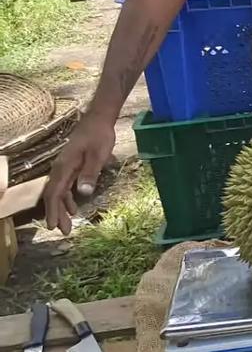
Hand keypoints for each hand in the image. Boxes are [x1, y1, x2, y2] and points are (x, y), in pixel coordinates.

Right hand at [44, 113, 116, 234]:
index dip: (53, 210)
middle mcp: (60, 168)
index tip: (53, 226)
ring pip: (59, 191)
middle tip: (63, 231)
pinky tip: (74, 207)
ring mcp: (64, 167)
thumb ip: (90, 173)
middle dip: (57, 214)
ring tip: (68, 224)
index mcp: (65, 167)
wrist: (98, 119)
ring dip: (62, 208)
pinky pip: (65, 186)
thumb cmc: (99, 136)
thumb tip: (83, 193)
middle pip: (54, 195)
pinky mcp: (71, 165)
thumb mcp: (98, 155)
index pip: (55, 193)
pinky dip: (67, 198)